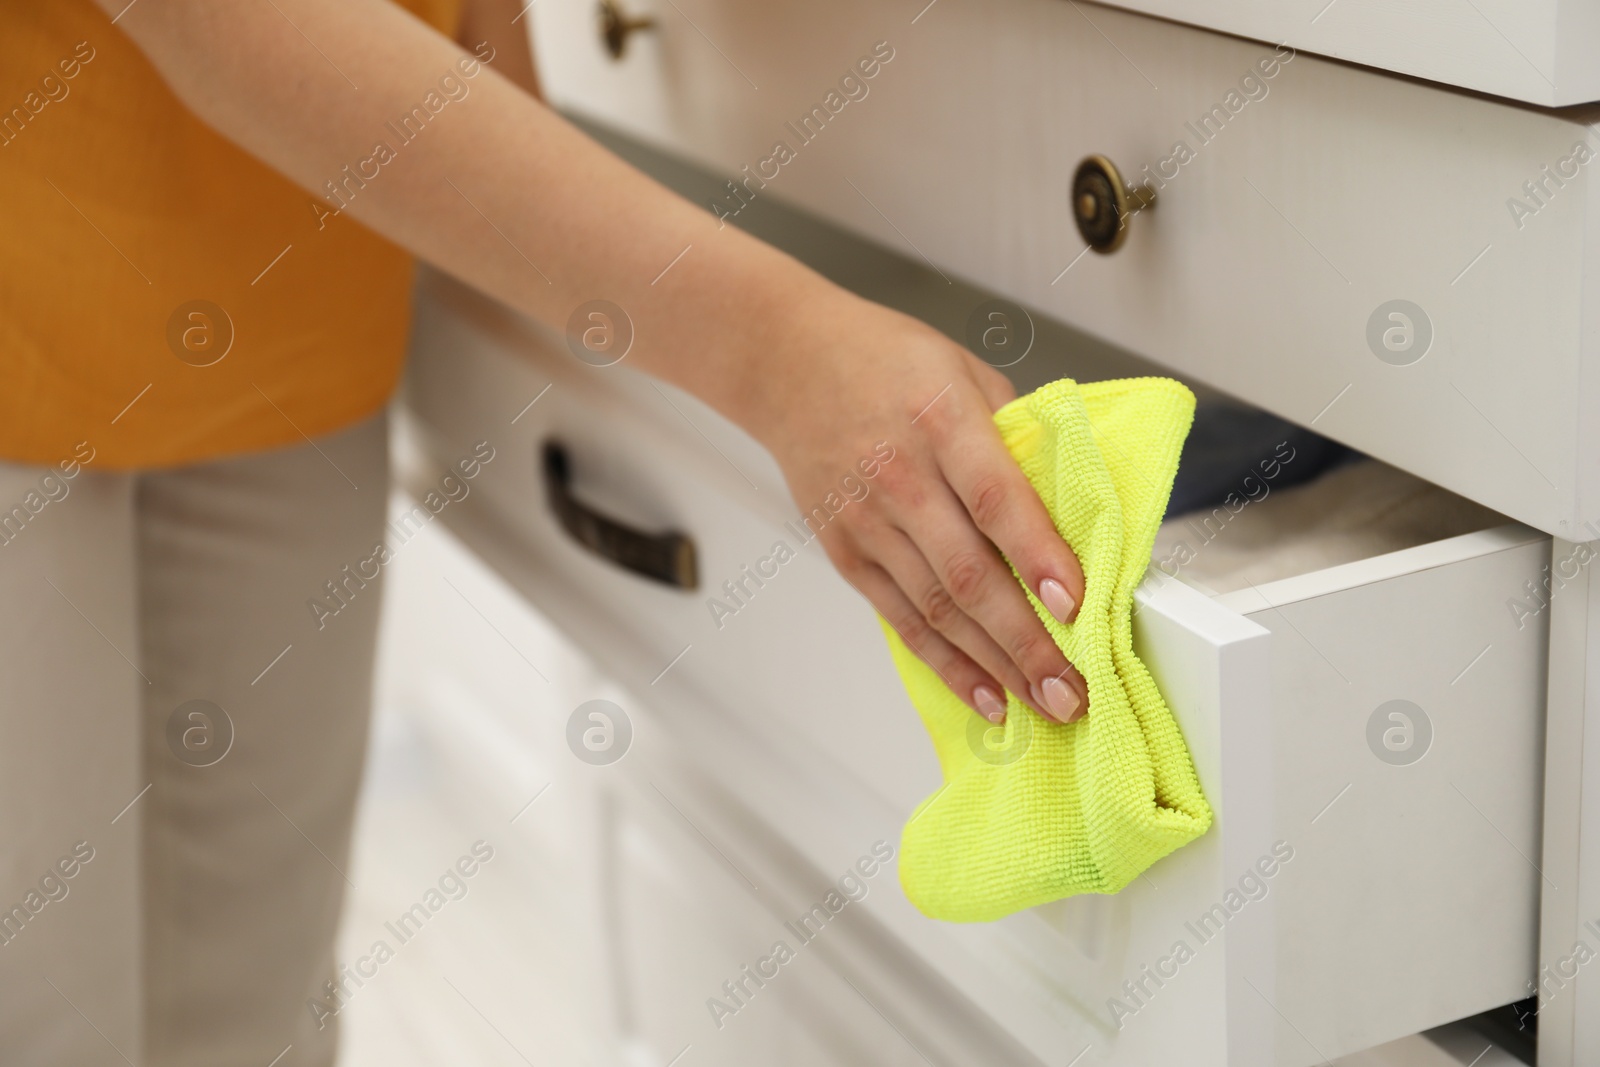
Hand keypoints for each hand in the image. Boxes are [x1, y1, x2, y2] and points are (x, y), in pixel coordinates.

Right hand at [747, 291, 1088, 724]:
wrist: (787, 363)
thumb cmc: (887, 361)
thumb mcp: (964, 371)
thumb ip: (1014, 438)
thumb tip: (1072, 508)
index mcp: (940, 420)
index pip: (996, 499)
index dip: (1038, 557)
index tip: (1077, 606)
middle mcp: (900, 476)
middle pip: (968, 575)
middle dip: (1027, 642)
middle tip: (1074, 690)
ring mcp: (866, 520)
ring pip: (937, 609)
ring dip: (995, 665)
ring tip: (1044, 704)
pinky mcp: (844, 551)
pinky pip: (900, 619)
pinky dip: (946, 663)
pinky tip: (986, 695)